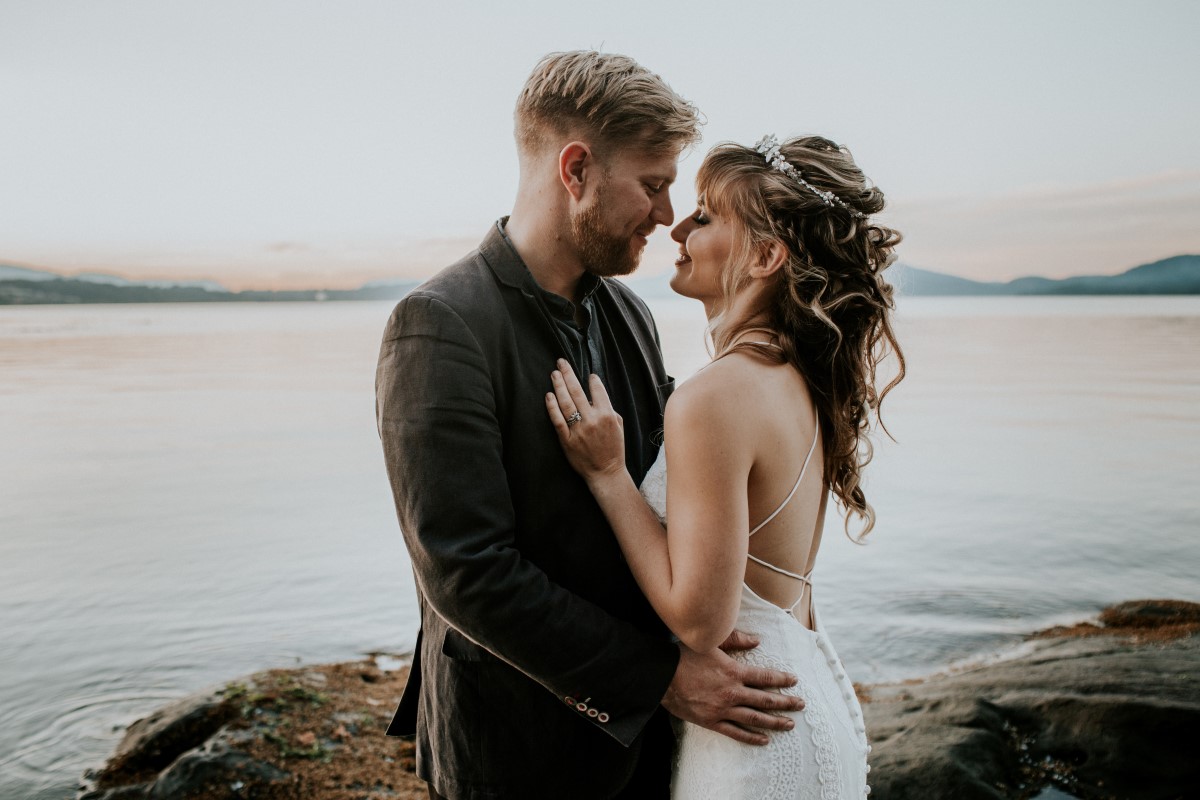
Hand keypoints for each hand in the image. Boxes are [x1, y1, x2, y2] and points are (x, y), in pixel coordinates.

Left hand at [545, 359, 625, 481]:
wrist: (605, 472)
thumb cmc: (614, 449)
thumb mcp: (619, 426)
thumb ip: (609, 409)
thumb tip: (595, 397)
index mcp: (607, 415)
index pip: (597, 391)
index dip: (592, 380)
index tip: (588, 375)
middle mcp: (592, 420)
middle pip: (577, 392)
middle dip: (568, 374)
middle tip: (561, 362)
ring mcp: (578, 430)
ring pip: (565, 402)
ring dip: (559, 386)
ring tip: (554, 374)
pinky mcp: (566, 440)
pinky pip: (557, 420)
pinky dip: (552, 406)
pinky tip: (548, 395)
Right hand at [661, 630, 804, 745]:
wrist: (662, 676)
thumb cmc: (685, 655)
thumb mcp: (711, 642)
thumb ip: (736, 640)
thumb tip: (757, 641)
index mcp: (734, 672)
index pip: (765, 677)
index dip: (782, 679)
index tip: (794, 680)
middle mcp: (732, 693)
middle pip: (766, 700)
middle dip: (786, 702)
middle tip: (801, 705)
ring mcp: (723, 709)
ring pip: (755, 718)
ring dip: (774, 722)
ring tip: (789, 724)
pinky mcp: (711, 721)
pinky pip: (736, 733)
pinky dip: (751, 737)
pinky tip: (764, 739)